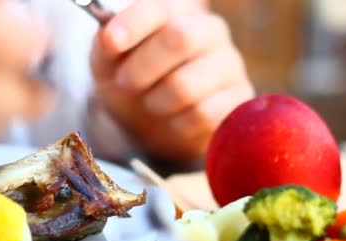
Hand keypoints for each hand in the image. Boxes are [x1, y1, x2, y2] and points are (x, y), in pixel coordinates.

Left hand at [91, 0, 253, 161]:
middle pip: (180, 37)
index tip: (111, 42)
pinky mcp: (238, 100)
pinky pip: (203, 114)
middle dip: (142, 67)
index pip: (160, 6)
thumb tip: (110, 36)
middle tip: (125, 82)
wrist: (153, 122)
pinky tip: (175, 119)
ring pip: (186, 85)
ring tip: (153, 102)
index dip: (134, 22)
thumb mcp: (109, 60)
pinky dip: (178, 123)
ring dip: (156, 101)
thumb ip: (107, 44)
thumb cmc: (134, 78)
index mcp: (179, 9)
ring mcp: (229, 65)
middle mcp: (211, 30)